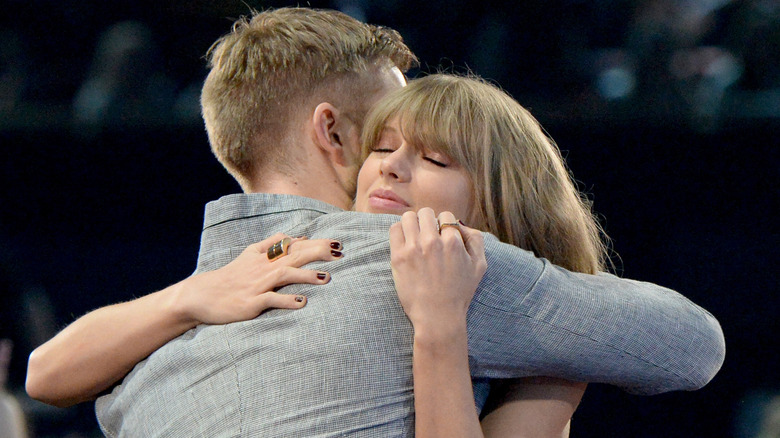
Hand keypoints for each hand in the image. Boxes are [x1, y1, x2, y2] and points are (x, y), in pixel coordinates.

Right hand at [173, 233, 342, 325]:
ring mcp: (257, 285)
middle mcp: (263, 268)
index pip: (295, 245)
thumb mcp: (250, 254)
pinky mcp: (251, 303)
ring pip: (284, 275)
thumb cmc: (230, 276)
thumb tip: (298, 237)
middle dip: (318, 252)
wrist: (201, 295)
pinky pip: (271, 300)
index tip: (337, 243)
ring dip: (306, 275)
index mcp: (264, 256)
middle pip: (294, 255)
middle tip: (339, 252)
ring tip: (326, 278)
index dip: (316, 243)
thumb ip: (273, 244)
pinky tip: (302, 302)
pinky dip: (287, 300)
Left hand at [389, 208, 486, 335]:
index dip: (444, 225)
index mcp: (453, 242)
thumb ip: (475, 239)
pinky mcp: (398, 257)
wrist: (437, 317)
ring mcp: (413, 249)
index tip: (442, 237)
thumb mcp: (480, 266)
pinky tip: (405, 242)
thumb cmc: (459, 293)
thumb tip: (460, 224)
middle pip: (426, 213)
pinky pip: (394, 229)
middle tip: (428, 236)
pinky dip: (399, 231)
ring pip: (408, 217)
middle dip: (428, 221)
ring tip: (415, 236)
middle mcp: (433, 242)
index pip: (446, 216)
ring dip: (412, 224)